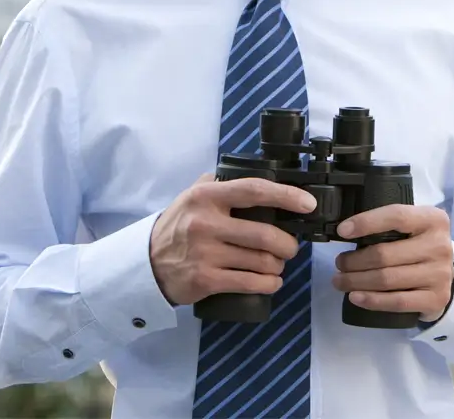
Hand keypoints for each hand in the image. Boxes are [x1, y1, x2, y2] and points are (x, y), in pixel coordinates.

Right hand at [149, 174, 316, 305]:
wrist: (146, 264)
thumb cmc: (177, 227)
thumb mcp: (190, 196)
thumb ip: (218, 182)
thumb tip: (252, 171)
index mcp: (207, 197)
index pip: (255, 191)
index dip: (287, 196)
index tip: (308, 204)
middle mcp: (206, 223)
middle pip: (265, 234)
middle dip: (288, 244)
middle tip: (290, 247)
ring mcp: (206, 253)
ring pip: (261, 261)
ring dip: (278, 265)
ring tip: (277, 264)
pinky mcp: (206, 280)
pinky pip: (250, 282)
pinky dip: (269, 283)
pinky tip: (271, 281)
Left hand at [333, 206, 453, 322]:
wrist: (445, 274)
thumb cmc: (420, 246)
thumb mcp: (413, 227)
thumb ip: (389, 225)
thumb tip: (346, 230)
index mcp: (433, 220)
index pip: (396, 216)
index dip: (366, 222)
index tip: (342, 231)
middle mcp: (439, 245)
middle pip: (385, 254)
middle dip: (354, 261)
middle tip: (339, 264)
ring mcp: (439, 274)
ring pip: (387, 279)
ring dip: (356, 281)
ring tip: (340, 281)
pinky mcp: (436, 299)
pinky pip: (397, 302)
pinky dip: (372, 300)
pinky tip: (355, 297)